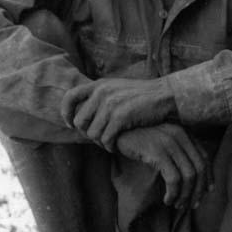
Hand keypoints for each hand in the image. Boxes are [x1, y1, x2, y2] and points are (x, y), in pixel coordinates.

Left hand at [61, 77, 176, 150]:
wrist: (165, 95)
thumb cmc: (142, 96)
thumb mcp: (118, 88)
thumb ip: (101, 95)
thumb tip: (84, 109)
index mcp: (99, 85)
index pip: (70, 97)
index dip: (66, 112)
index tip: (70, 124)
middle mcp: (102, 93)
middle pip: (79, 121)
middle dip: (88, 132)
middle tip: (99, 137)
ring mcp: (110, 105)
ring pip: (92, 134)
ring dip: (100, 142)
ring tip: (110, 142)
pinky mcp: (120, 117)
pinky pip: (105, 139)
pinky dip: (110, 146)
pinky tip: (116, 146)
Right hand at [116, 124, 213, 208]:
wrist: (116, 132)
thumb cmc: (137, 139)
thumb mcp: (160, 140)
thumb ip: (176, 150)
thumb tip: (191, 175)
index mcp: (183, 132)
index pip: (204, 157)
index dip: (208, 176)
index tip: (206, 191)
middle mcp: (180, 135)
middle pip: (199, 168)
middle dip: (198, 190)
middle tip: (192, 204)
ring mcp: (170, 143)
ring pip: (189, 176)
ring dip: (185, 195)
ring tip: (178, 205)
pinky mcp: (158, 152)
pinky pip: (173, 179)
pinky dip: (173, 193)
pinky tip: (167, 200)